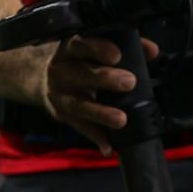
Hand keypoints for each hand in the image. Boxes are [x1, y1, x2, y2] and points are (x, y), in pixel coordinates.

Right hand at [39, 34, 161, 152]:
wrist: (40, 78)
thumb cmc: (80, 59)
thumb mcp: (96, 48)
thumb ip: (126, 45)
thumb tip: (152, 50)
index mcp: (70, 49)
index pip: (80, 44)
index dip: (97, 49)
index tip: (117, 56)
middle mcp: (60, 70)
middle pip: (80, 74)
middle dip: (104, 79)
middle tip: (129, 82)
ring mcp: (58, 94)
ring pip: (78, 105)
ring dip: (101, 114)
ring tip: (122, 120)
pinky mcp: (60, 114)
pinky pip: (78, 127)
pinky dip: (95, 136)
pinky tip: (108, 146)